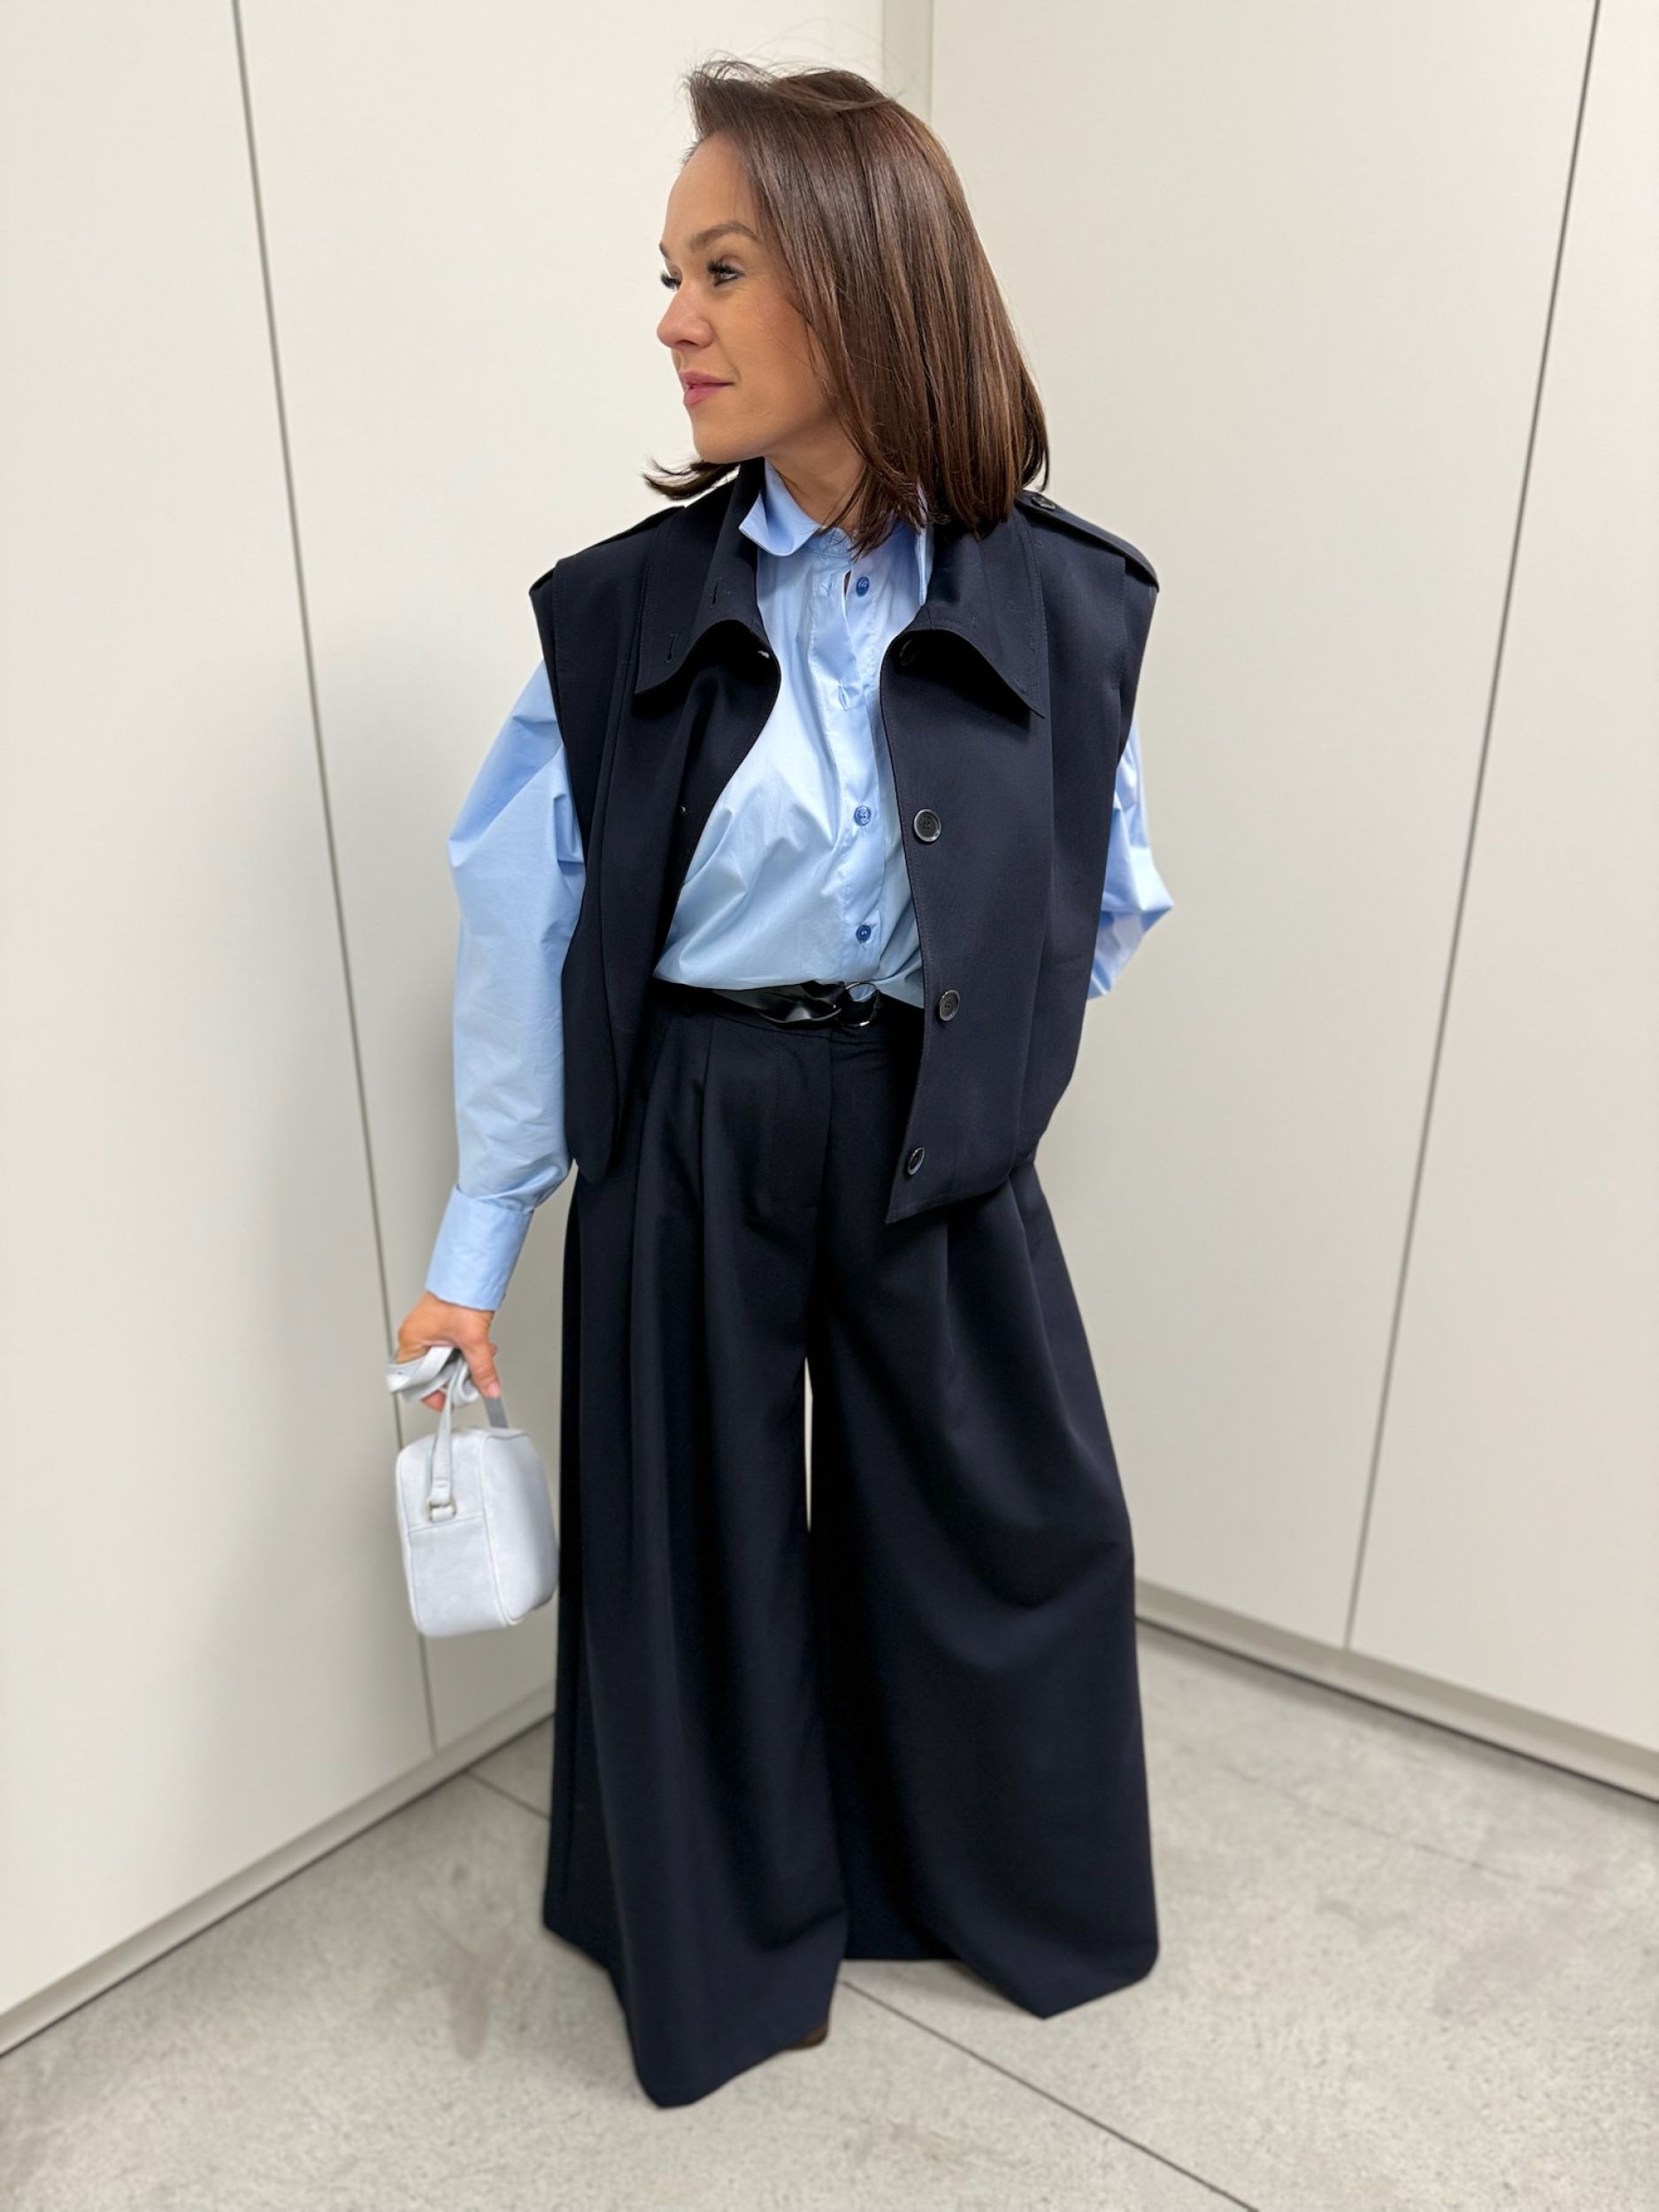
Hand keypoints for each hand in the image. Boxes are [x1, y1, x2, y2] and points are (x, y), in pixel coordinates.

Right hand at [394, 1291, 500, 1409]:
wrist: (471, 1271)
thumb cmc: (460, 1295)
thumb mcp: (474, 1340)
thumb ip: (483, 1369)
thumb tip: (489, 1389)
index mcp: (412, 1339)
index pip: (413, 1381)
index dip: (432, 1395)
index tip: (449, 1401)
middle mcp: (415, 1335)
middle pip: (430, 1372)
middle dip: (452, 1377)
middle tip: (467, 1379)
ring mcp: (427, 1329)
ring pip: (442, 1360)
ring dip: (461, 1363)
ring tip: (476, 1358)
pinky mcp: (439, 1324)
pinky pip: (448, 1347)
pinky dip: (463, 1351)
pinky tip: (477, 1348)